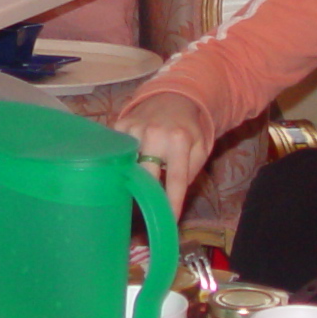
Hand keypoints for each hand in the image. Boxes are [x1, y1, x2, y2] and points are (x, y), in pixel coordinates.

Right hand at [115, 93, 215, 213]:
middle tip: (145, 215)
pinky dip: (119, 164)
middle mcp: (155, 134)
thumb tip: (171, 198)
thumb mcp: (200, 148)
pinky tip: (121, 171)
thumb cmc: (188, 128)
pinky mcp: (120, 125)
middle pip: (145, 175)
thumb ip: (190, 172)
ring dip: (129, 182)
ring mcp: (134, 129)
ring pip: (127, 165)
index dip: (171, 203)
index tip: (168, 222)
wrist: (173, 95)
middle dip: (145, 196)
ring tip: (129, 196)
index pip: (175, 179)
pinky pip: (116, 152)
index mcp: (179, 141)